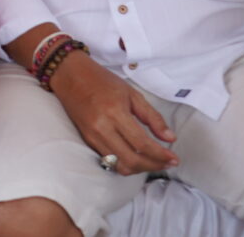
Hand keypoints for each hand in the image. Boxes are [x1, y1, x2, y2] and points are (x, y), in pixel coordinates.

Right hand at [50, 54, 177, 174]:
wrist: (70, 75)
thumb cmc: (102, 80)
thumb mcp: (131, 93)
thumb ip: (152, 117)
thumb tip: (170, 138)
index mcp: (115, 112)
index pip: (142, 143)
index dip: (161, 155)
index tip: (174, 158)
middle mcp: (102, 128)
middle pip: (132, 160)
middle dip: (153, 166)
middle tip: (167, 163)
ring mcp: (92, 136)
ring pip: (120, 166)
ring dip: (140, 169)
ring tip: (153, 162)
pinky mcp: (87, 140)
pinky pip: (109, 161)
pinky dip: (126, 164)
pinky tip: (136, 157)